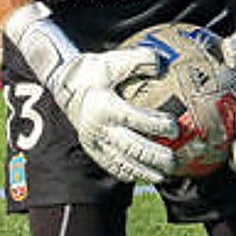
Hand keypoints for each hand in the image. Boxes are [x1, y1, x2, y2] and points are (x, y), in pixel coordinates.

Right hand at [4, 2, 176, 183]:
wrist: (61, 83)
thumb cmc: (92, 70)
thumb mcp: (113, 59)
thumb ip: (139, 59)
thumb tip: (163, 65)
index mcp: (104, 105)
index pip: (135, 119)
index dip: (156, 126)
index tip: (175, 128)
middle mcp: (98, 127)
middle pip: (130, 148)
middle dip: (154, 156)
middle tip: (174, 160)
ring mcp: (92, 141)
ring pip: (121, 162)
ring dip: (143, 171)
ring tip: (163, 176)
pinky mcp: (90, 148)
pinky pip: (110, 165)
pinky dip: (127, 173)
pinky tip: (143, 176)